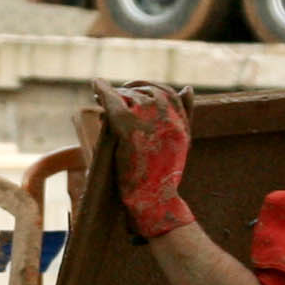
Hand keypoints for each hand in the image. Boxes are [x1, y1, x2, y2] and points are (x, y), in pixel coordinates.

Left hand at [92, 81, 196, 240]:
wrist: (155, 199)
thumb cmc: (165, 174)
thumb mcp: (182, 140)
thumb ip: (186, 113)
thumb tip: (189, 88)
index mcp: (180, 119)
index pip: (166, 92)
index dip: (148, 88)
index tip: (134, 90)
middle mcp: (167, 115)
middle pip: (145, 92)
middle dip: (129, 90)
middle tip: (111, 93)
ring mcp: (147, 120)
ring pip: (129, 96)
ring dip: (115, 94)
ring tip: (100, 95)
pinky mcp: (127, 126)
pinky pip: (113, 101)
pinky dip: (103, 90)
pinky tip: (96, 85)